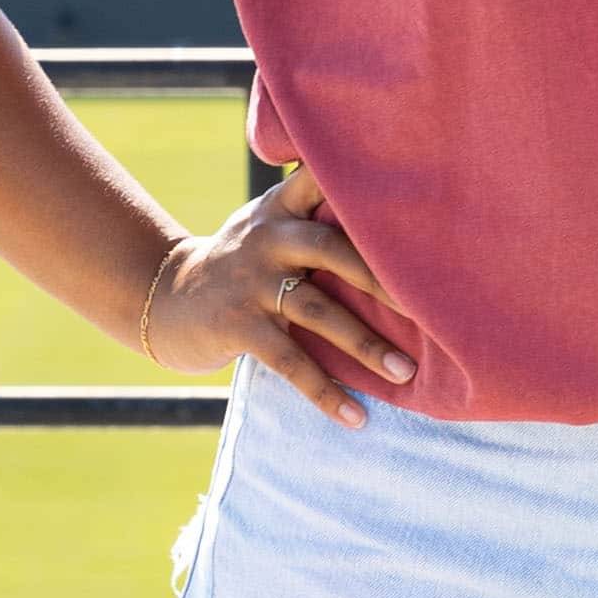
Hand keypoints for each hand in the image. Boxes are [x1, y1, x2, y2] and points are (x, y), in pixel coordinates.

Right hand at [141, 162, 415, 424]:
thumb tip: (394, 219)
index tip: (412, 193)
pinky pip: (290, 362)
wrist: (166, 297)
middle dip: (382, 276)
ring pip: (318, 311)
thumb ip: (315, 213)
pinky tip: (356, 417)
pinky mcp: (239, 326)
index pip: (322, 181)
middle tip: (430, 304)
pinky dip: (325, 392)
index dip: (362, 182)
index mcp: (282, 208)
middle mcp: (269, 237)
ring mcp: (252, 282)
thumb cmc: (242, 260)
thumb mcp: (269, 222)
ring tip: (405, 371)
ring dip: (366, 344)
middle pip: (332, 248)